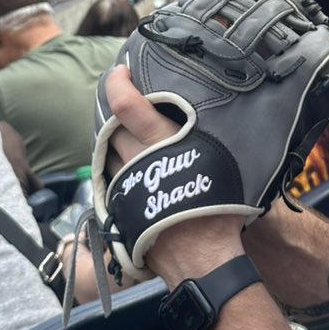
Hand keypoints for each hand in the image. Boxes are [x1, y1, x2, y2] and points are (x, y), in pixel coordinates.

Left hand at [105, 64, 244, 283]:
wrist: (198, 258)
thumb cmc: (217, 209)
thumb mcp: (220, 163)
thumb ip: (205, 137)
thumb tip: (210, 116)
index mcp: (161, 144)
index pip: (127, 106)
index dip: (117, 84)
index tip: (119, 71)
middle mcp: (137, 160)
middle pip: (113, 125)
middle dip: (115, 110)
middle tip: (126, 98)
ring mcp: (124, 183)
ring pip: (108, 150)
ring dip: (114, 138)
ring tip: (129, 131)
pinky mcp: (119, 203)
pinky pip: (111, 175)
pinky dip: (116, 164)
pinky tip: (128, 163)